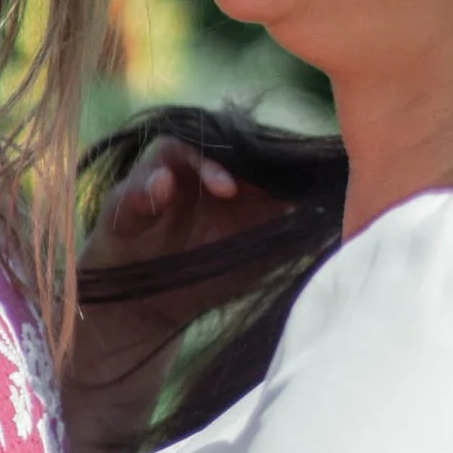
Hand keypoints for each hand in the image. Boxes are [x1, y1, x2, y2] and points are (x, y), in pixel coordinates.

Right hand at [65, 135, 288, 452]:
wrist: (144, 314)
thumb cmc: (203, 279)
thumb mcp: (254, 257)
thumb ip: (284, 231)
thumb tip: (328, 207)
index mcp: (230, 179)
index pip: (256, 150)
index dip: (277, 157)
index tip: (299, 174)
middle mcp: (193, 170)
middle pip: (222, 137)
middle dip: (245, 152)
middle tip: (267, 176)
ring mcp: (158, 180)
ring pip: (180, 147)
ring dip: (204, 163)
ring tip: (226, 187)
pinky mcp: (124, 200)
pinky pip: (136, 183)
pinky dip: (149, 187)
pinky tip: (164, 193)